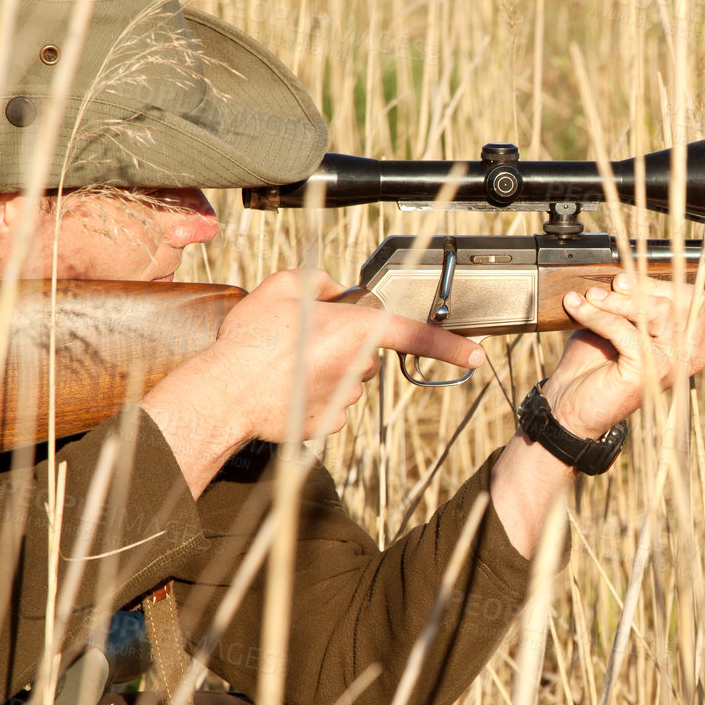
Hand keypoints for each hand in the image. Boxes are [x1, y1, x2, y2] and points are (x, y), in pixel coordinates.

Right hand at [144, 269, 483, 494]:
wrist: (226, 393)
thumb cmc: (252, 340)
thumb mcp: (280, 287)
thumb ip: (316, 280)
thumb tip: (333, 287)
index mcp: (355, 330)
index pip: (416, 335)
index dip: (450, 344)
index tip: (477, 354)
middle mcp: (357, 367)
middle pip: (366, 354)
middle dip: (345, 346)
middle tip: (303, 340)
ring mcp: (344, 400)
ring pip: (347, 381)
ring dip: (326, 373)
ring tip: (285, 365)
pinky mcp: (326, 425)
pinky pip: (330, 408)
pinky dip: (312, 399)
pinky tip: (285, 390)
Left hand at [541, 273, 704, 438]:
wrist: (570, 401)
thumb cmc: (597, 358)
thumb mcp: (626, 318)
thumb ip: (645, 296)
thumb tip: (636, 271)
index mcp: (693, 341)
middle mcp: (691, 355)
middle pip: (693, 298)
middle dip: (650, 282)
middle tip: (616, 284)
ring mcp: (675, 364)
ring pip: (659, 309)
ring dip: (618, 299)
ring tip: (592, 297)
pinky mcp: (651, 370)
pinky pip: (628, 328)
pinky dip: (598, 314)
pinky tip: (579, 309)